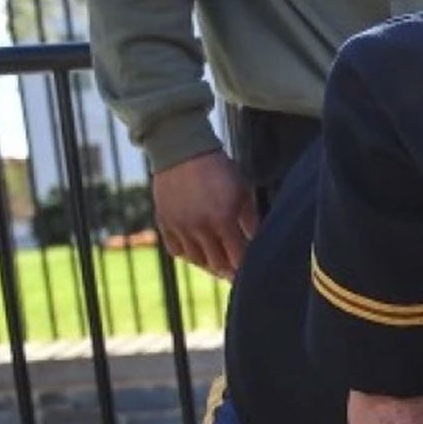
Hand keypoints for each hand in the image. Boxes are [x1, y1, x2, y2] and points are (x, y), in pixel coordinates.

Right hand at [152, 150, 258, 279]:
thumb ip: (251, 221)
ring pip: (196, 260)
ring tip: (218, 262)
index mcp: (222, 220)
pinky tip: (198, 250)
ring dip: (209, 265)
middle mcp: (199, 227)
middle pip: (217, 265)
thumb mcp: (242, 192)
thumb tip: (258, 243)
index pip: (237, 257)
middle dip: (229, 271)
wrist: (183, 151)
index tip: (251, 271)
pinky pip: (176, 250)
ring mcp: (179, 226)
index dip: (246, 268)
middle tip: (236, 272)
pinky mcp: (164, 222)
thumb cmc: (218, 170)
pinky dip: (187, 254)